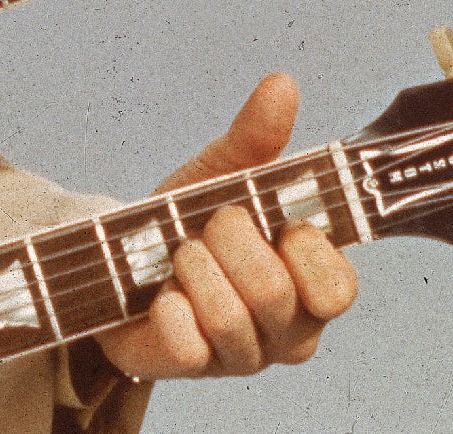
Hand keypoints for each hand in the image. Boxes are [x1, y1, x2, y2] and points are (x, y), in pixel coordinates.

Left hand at [95, 74, 357, 379]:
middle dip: (227, 242)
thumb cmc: (185, 220)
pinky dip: (166, 308)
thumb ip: (255, 136)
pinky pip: (189, 344)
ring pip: (231, 317)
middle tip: (205, 227)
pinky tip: (159, 296)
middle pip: (275, 292)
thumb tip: (282, 84)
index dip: (301, 247)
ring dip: (192, 269)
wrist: (114, 259)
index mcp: (311, 282)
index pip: (337, 284)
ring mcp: (245, 355)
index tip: (272, 219)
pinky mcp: (193, 368)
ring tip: (177, 255)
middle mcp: (289, 329)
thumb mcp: (219, 174)